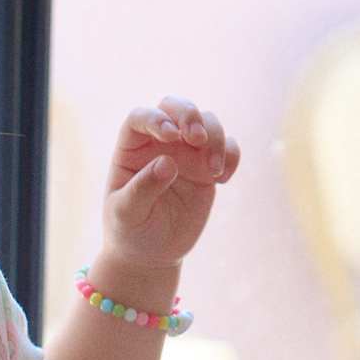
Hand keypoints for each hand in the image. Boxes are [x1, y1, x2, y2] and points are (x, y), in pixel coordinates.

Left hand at [101, 96, 240, 272]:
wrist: (151, 252)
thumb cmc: (130, 229)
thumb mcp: (128, 213)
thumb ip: (142, 188)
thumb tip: (167, 163)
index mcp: (131, 147)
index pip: (141, 117)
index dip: (156, 118)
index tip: (170, 136)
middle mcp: (159, 143)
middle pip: (175, 106)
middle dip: (190, 114)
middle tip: (198, 138)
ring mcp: (186, 152)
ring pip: (208, 122)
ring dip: (216, 139)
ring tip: (212, 173)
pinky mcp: (208, 167)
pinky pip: (229, 147)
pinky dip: (232, 156)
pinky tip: (222, 180)